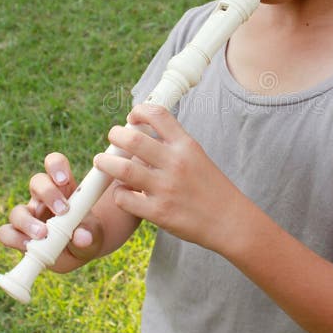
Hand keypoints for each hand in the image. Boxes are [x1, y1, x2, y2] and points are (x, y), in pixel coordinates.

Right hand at [0, 152, 103, 272]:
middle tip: (63, 211)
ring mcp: (28, 216)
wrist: (79, 252)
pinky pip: (6, 232)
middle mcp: (43, 198)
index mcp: (63, 187)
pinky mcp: (18, 235)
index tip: (64, 180)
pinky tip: (29, 246)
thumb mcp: (94, 233)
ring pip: (17, 210)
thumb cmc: (86, 234)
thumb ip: (90, 233)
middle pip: (36, 182)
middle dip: (48, 193)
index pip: (55, 164)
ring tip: (43, 234)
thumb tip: (82, 237)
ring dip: (28, 222)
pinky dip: (15, 239)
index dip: (56, 166)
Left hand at [93, 104, 245, 250]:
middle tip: (113, 139)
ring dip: (106, 163)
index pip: (157, 114)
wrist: (230, 221)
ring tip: (102, 161)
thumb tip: (141, 135)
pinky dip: (117, 193)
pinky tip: (122, 192)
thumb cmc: (211, 188)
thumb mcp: (197, 157)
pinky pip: (124, 198)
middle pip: (132, 139)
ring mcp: (166, 188)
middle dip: (115, 135)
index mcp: (186, 146)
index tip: (132, 117)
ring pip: (122, 169)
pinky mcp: (158, 212)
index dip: (139, 111)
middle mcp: (175, 163)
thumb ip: (172, 145)